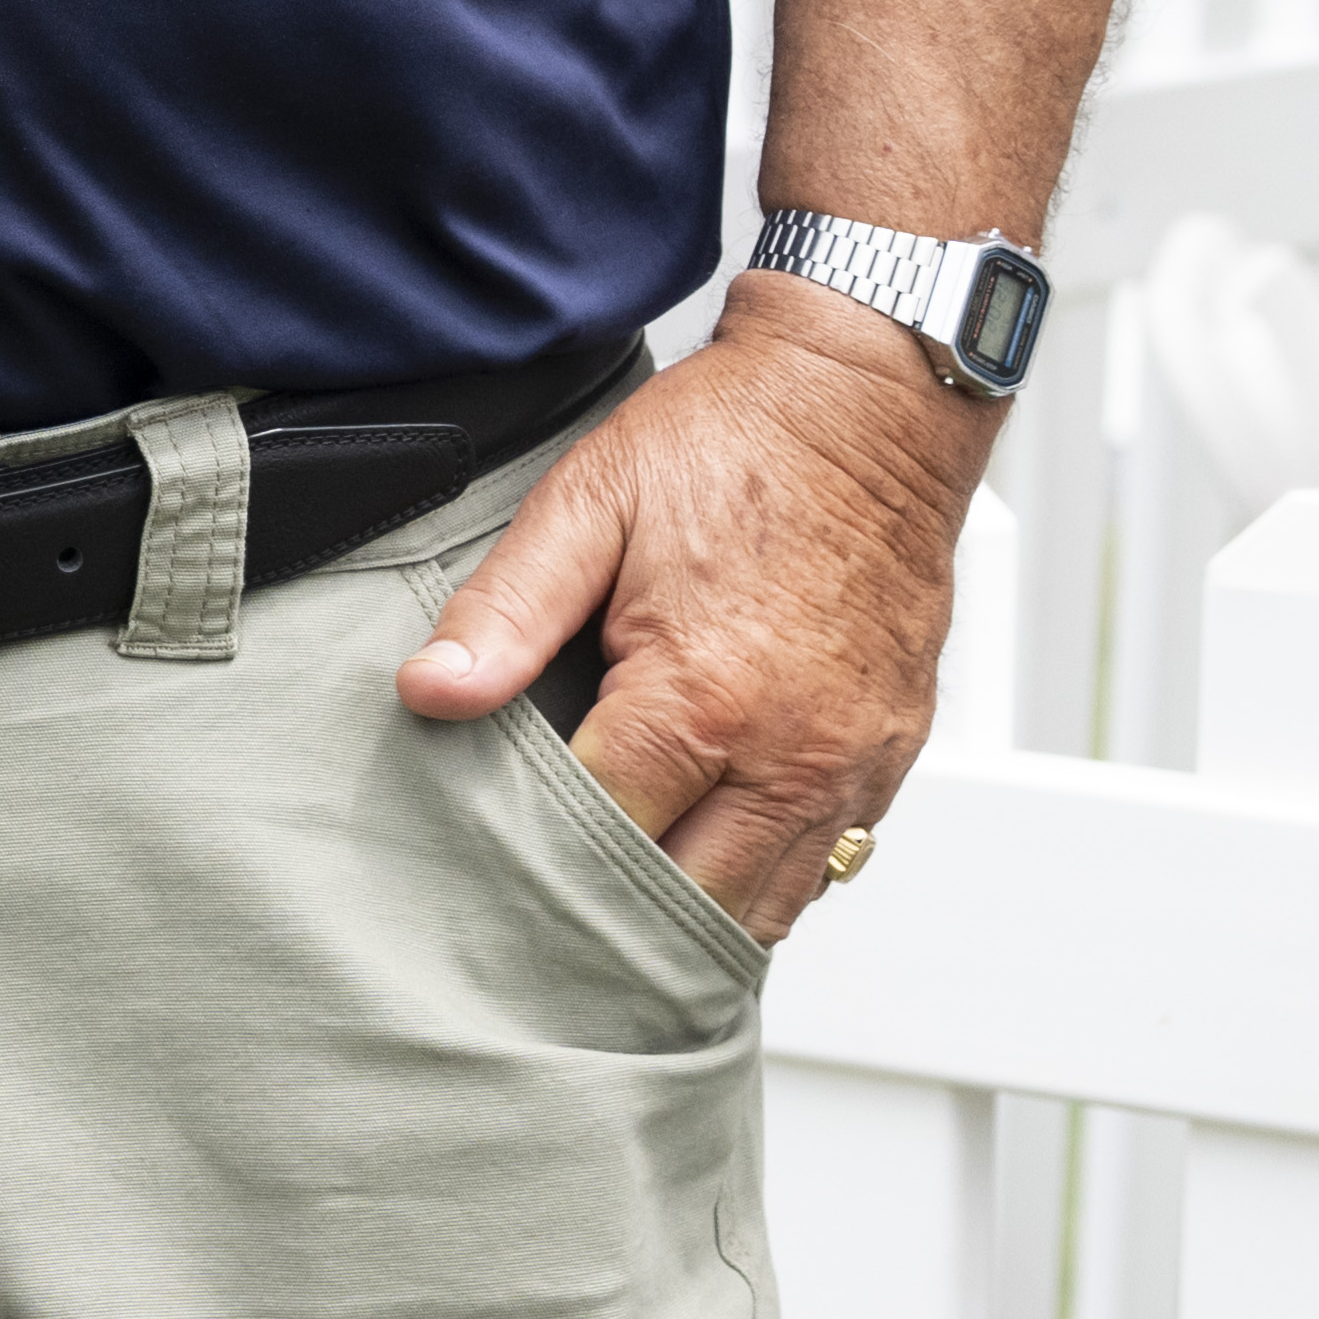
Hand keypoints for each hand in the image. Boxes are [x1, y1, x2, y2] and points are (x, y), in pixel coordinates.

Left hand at [394, 282, 988, 932]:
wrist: (865, 405)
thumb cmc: (729, 442)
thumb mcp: (591, 502)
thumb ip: (507, 608)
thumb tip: (428, 692)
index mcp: (700, 703)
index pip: (599, 840)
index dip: (534, 853)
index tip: (488, 850)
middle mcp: (788, 760)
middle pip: (685, 906)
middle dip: (611, 910)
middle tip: (545, 898)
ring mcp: (851, 770)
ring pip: (764, 912)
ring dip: (692, 913)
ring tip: (619, 896)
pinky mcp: (890, 761)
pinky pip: (824, 868)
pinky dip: (763, 877)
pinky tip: (708, 846)